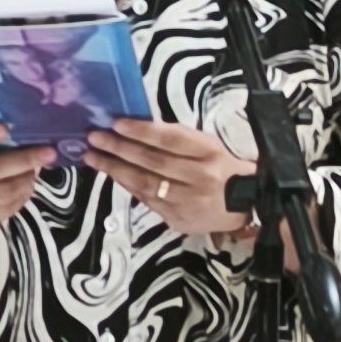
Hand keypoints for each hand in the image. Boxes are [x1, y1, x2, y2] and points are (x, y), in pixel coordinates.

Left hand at [84, 117, 251, 243]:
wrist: (247, 205)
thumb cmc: (223, 168)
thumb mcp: (208, 146)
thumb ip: (177, 140)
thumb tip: (136, 128)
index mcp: (209, 152)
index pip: (170, 138)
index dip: (141, 130)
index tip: (116, 123)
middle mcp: (199, 177)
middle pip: (152, 160)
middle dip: (119, 148)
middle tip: (95, 137)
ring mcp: (188, 200)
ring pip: (145, 183)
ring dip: (115, 168)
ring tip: (93, 156)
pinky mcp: (178, 218)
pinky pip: (147, 199)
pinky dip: (127, 185)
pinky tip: (112, 174)